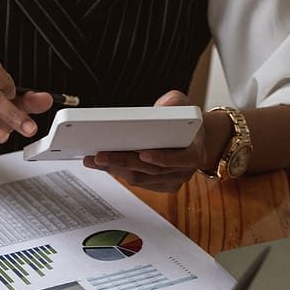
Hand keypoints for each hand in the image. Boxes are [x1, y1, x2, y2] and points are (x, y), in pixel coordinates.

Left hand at [83, 90, 208, 192]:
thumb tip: (163, 107)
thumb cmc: (185, 123)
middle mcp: (184, 170)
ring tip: (94, 159)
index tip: (143, 153)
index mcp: (195, 152)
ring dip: (114, 169)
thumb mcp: (184, 106)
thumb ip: (175, 102)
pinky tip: (103, 164)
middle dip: (123, 162)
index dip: (162, 158)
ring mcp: (172, 180)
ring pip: (141, 178)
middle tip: (100, 156)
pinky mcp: (160, 186)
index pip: (180, 159)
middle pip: (151, 170)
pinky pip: (137, 182)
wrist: (193, 140)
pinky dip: (118, 172)